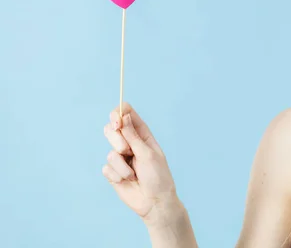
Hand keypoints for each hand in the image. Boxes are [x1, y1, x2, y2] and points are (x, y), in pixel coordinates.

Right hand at [102, 103, 181, 226]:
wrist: (154, 202)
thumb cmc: (158, 177)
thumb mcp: (147, 154)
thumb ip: (133, 136)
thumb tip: (124, 116)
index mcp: (143, 135)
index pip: (127, 115)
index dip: (119, 114)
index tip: (116, 121)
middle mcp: (130, 144)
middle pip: (111, 129)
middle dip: (116, 139)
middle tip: (125, 150)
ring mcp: (121, 158)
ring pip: (109, 152)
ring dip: (121, 165)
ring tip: (133, 174)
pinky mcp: (113, 172)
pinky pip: (106, 167)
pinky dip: (117, 175)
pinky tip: (127, 181)